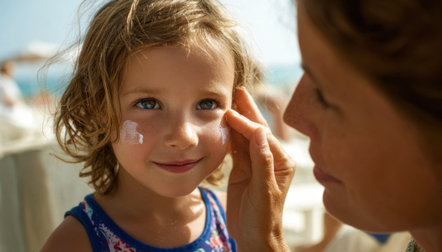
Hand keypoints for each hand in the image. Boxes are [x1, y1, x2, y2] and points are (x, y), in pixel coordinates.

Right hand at [225, 87, 294, 251]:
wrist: (254, 236)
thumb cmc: (263, 218)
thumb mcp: (264, 191)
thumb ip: (262, 162)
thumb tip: (259, 132)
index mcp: (281, 161)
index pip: (262, 136)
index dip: (246, 123)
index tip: (230, 113)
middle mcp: (269, 158)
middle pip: (256, 130)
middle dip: (247, 110)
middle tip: (238, 90)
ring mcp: (255, 162)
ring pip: (244, 136)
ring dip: (236, 120)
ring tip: (229, 101)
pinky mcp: (242, 169)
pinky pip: (235, 148)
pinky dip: (229, 135)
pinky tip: (223, 124)